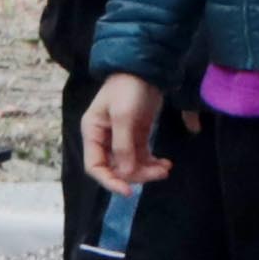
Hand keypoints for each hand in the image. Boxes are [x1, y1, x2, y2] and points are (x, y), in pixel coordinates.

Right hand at [78, 73, 166, 194]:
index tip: (128, 191)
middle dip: (136, 174)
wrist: (146, 68)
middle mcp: (104, 138)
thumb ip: (123, 146)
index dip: (109, 181)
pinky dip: (153, 163)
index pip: (94, 166)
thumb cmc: (129, 89)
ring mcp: (121, 137)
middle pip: (115, 167)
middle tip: (158, 173)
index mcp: (93, 132)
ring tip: (165, 168)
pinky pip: (142, 156)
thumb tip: (125, 173)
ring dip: (147, 170)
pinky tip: (165, 163)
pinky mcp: (137, 134)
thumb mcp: (124, 116)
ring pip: (130, 164)